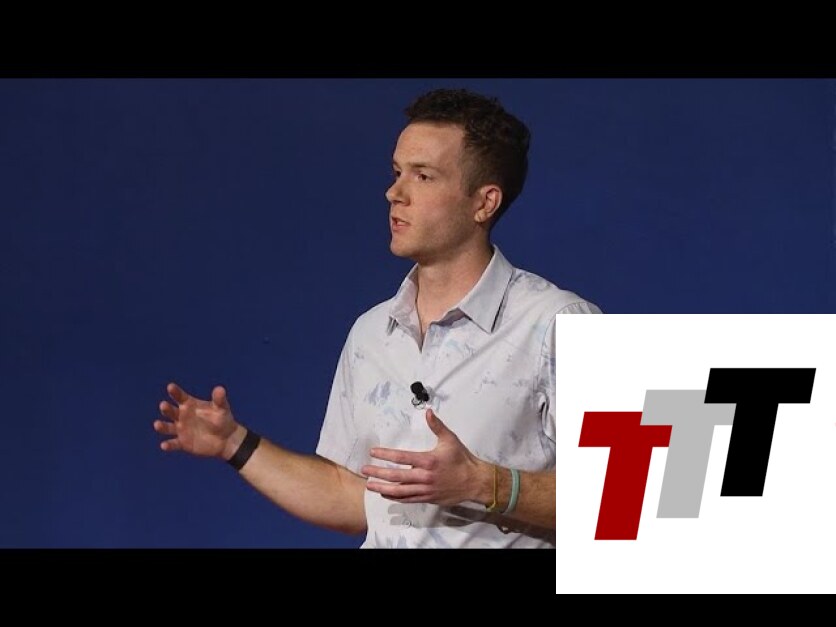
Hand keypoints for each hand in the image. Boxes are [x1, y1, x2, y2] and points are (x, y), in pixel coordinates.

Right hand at [154, 382, 240, 459]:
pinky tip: (164, 445)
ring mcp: (180, 429)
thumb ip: (219, 399)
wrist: (226, 439)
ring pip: (167, 427)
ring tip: (157, 424)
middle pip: (171, 411)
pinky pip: (174, 444)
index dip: (175, 392)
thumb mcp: (222, 408)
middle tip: (163, 405)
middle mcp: (182, 416)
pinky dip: (169, 445)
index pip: (180, 397)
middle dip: (166, 408)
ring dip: (162, 426)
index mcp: (189, 404)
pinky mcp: (182, 443)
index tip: (170, 387)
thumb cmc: (222, 419)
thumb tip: (220, 389)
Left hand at [361, 409, 486, 505]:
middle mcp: (424, 476)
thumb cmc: (462, 460)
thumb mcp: (450, 439)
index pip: (402, 457)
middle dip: (378, 473)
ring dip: (383, 487)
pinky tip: (385, 494)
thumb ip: (437, 426)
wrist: (475, 482)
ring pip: (399, 490)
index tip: (373, 452)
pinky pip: (408, 499)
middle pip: (396, 476)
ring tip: (369, 485)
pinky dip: (395, 497)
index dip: (385, 454)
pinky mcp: (428, 498)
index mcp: (428, 460)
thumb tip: (428, 412)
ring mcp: (425, 489)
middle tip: (364, 470)